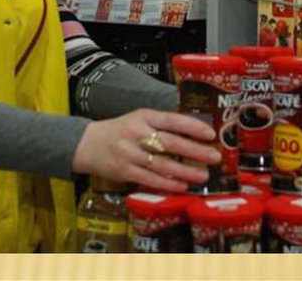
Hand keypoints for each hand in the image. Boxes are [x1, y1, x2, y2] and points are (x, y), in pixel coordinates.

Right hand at [71, 108, 219, 192]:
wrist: (87, 144)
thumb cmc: (120, 130)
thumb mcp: (139, 119)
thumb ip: (161, 125)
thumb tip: (194, 134)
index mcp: (143, 116)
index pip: (172, 120)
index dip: (192, 126)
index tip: (210, 134)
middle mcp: (137, 133)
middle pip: (170, 143)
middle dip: (195, 151)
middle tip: (214, 157)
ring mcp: (130, 153)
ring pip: (162, 164)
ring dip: (185, 171)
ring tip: (203, 176)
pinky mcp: (124, 171)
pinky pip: (150, 179)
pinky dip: (168, 184)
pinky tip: (182, 186)